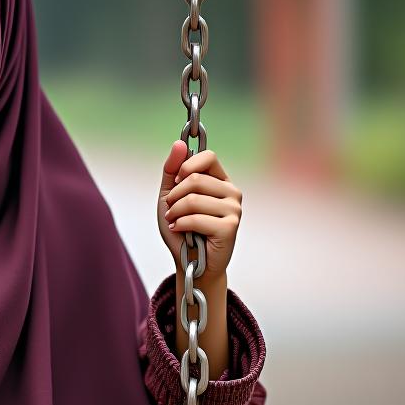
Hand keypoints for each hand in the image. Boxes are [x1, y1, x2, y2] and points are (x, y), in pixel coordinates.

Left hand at [157, 140, 241, 282]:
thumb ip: (172, 170)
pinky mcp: (230, 227)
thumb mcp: (170, 196)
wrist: (189, 261)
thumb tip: (179, 143)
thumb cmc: (181, 228)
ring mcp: (234, 209)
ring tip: (176, 222)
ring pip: (193, 199)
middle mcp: (231, 192)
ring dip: (175, 212)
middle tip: (172, 210)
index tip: (176, 183)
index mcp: (220, 180)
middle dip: (174, 196)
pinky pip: (196, 218)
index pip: (208, 156)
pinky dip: (181, 225)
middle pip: (195, 178)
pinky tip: (181, 231)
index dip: (185, 168)